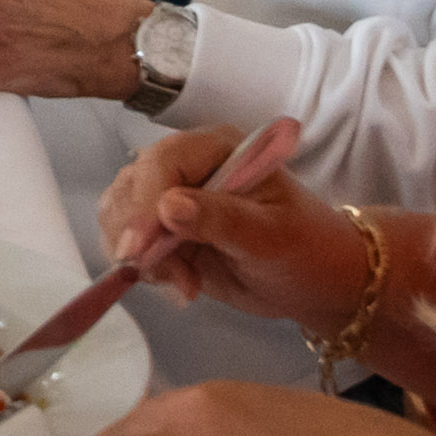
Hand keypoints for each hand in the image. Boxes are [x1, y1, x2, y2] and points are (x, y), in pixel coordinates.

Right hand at [94, 119, 373, 329]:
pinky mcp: (163, 233)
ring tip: (184, 285)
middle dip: (138, 236)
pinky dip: (144, 270)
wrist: (316, 282)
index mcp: (216, 148)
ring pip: (119, 216)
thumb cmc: (307, 250)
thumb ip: (222, 220)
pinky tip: (179, 286)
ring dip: (141, 257)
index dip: (143, 204)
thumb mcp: (272, 236)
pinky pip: (130, 245)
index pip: (161, 164)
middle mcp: (186, 165)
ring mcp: (169, 198)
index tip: (139, 249)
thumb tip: (169, 206)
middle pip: (130, 187)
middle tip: (169, 278)